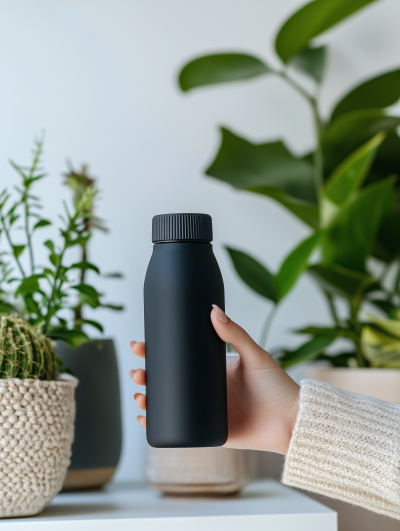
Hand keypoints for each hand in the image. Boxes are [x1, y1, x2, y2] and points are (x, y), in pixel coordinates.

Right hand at [129, 305, 298, 454]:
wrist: (290, 422)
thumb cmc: (276, 386)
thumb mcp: (255, 355)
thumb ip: (235, 334)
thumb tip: (213, 310)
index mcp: (212, 370)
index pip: (179, 358)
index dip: (156, 352)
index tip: (140, 345)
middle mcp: (205, 389)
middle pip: (167, 381)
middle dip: (146, 376)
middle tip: (137, 371)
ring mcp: (204, 411)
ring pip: (167, 405)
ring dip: (147, 400)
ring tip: (139, 395)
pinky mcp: (208, 432)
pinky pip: (178, 430)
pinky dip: (158, 426)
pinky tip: (144, 420)